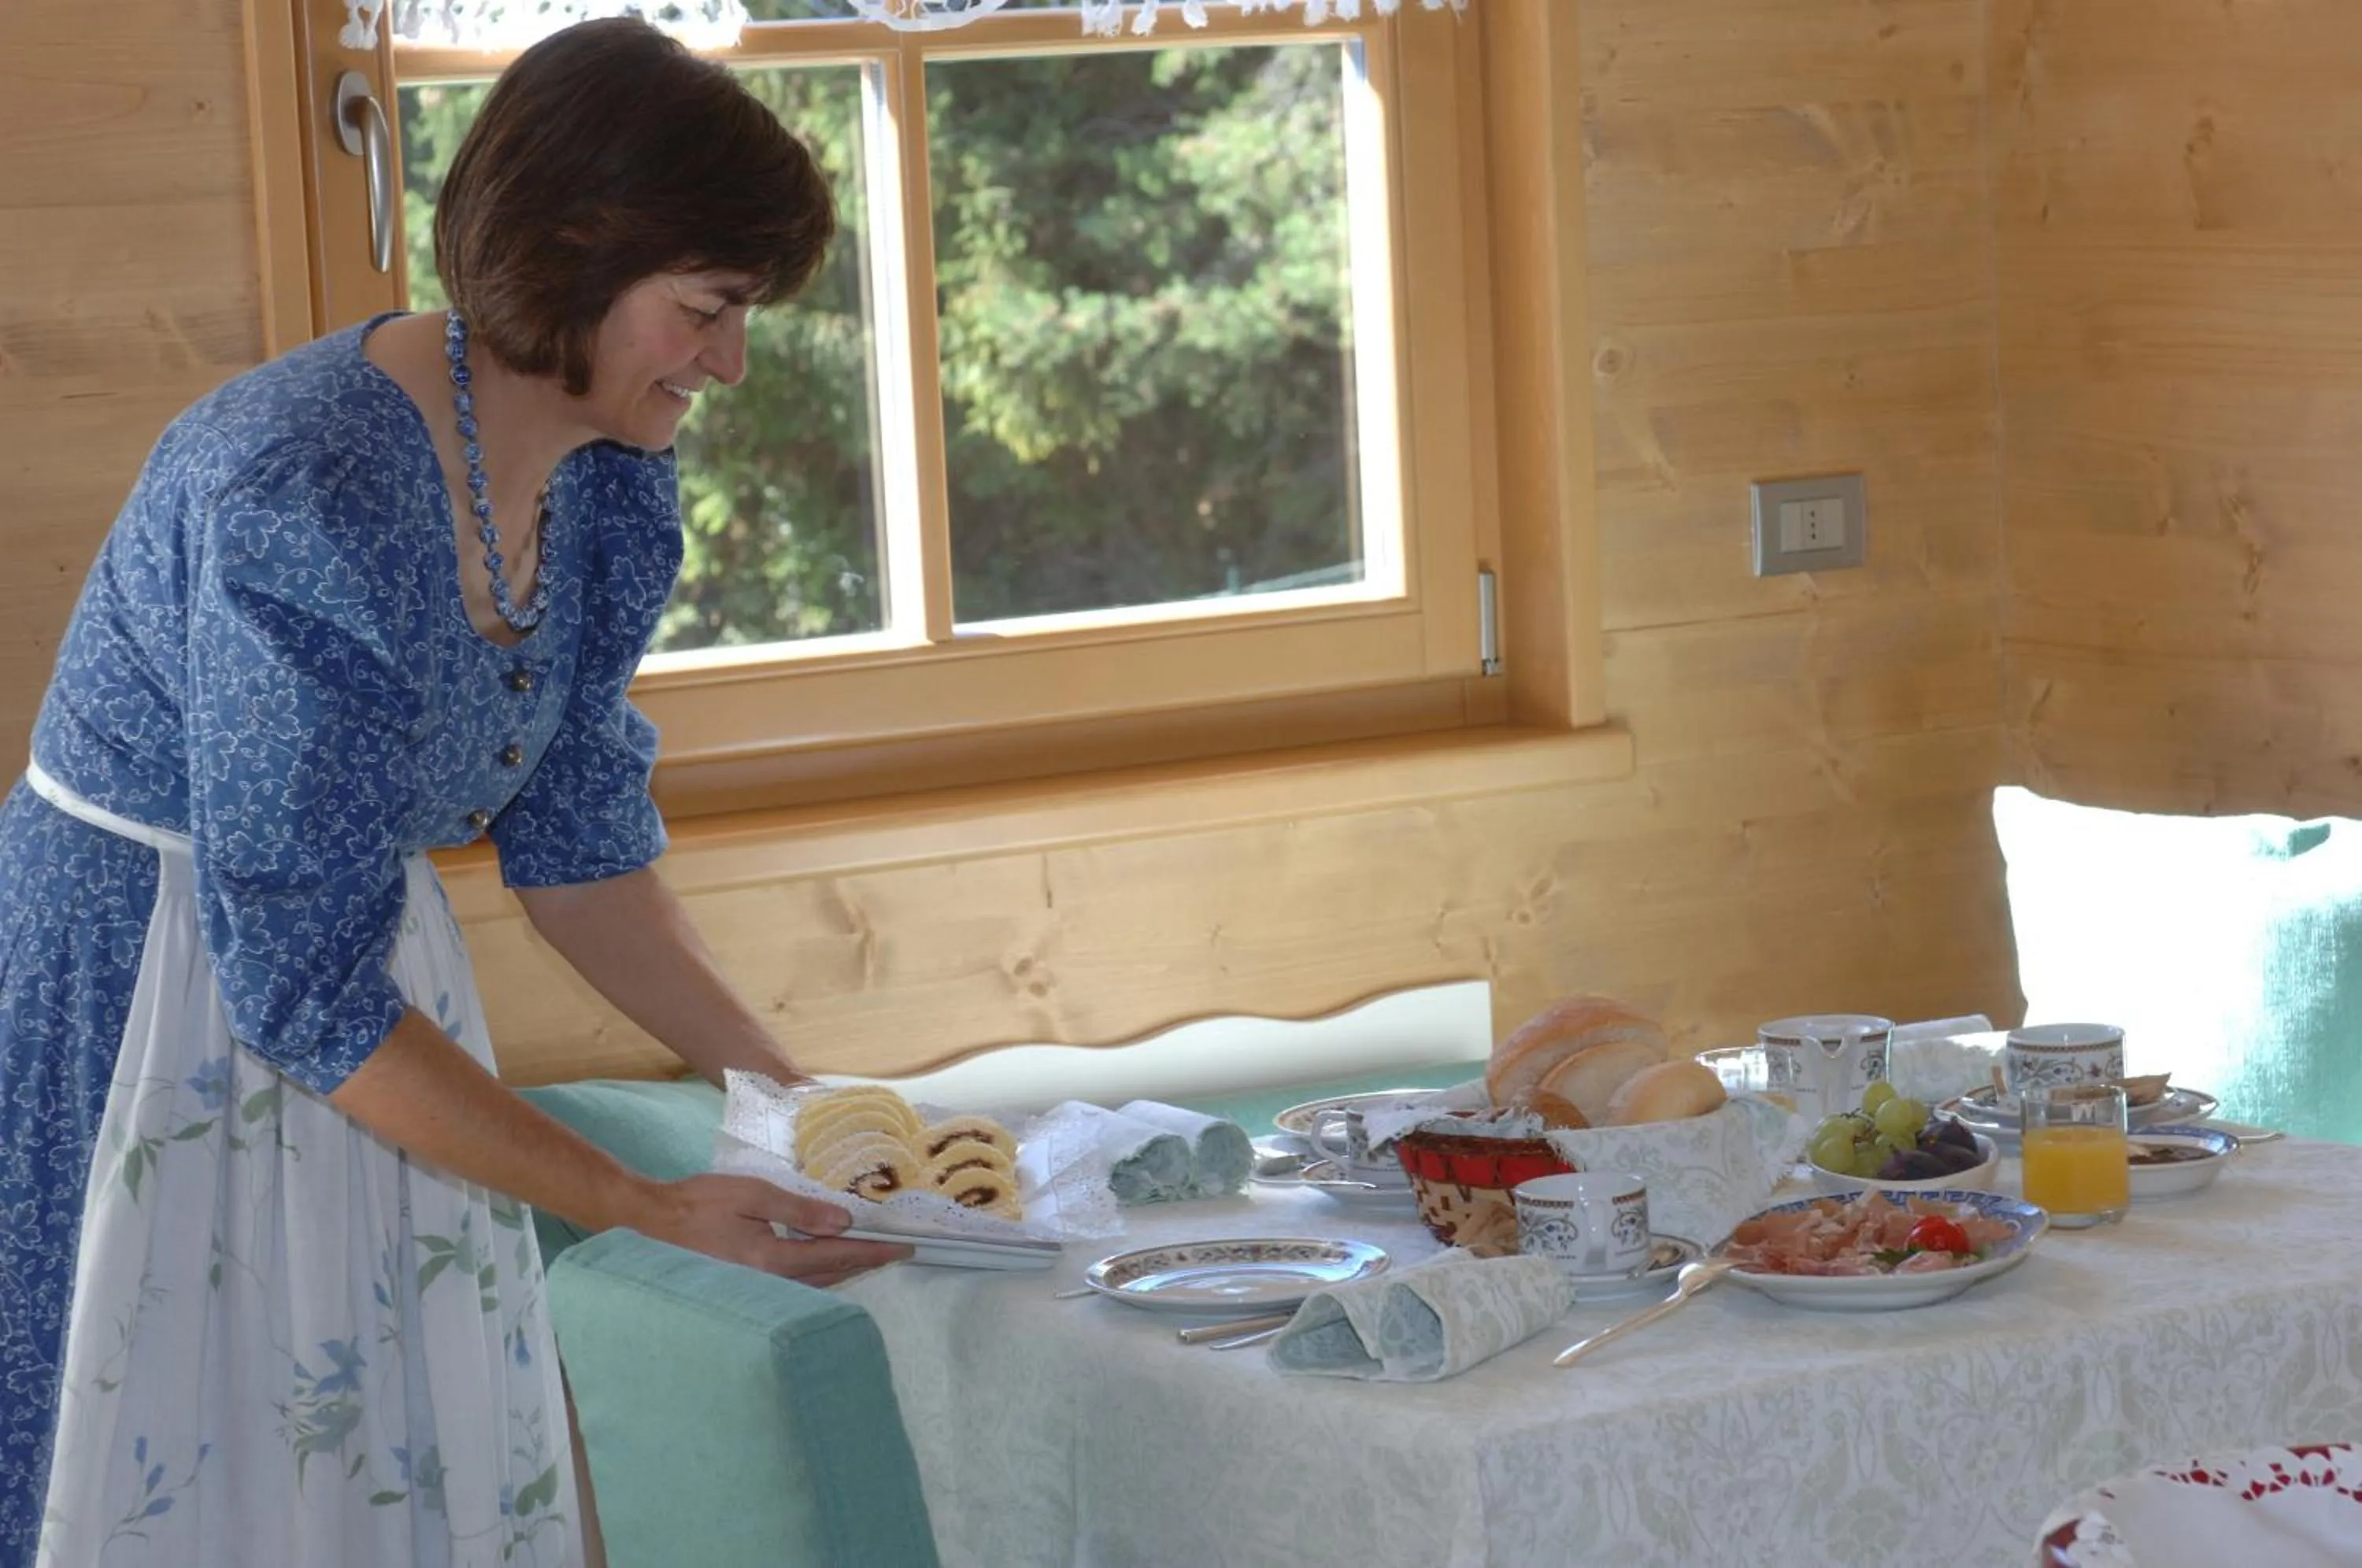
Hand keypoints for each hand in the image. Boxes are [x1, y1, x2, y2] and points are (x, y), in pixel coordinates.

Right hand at [634, 1173, 911, 1287]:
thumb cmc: (696, 1204)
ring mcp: (758, 1293)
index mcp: (774, 1260)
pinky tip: (825, 1266)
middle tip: (895, 1251)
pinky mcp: (747, 1291)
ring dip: (844, 1272)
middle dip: (865, 1263)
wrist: (646, 1226)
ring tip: (869, 1257)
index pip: (837, 1256)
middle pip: (831, 1276)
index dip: (873, 1251)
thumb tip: (843, 1221)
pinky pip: (796, 1287)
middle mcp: (771, 1285)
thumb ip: (798, 1209)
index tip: (904, 1247)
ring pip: (815, 1286)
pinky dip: (820, 1276)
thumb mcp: (751, 1194)